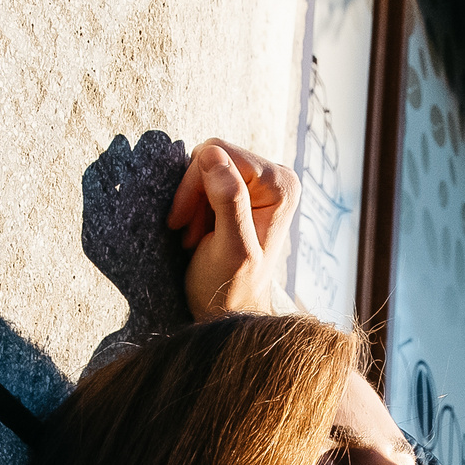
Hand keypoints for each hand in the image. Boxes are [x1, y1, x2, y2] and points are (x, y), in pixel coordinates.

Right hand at [167, 139, 297, 319]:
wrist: (229, 311)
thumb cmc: (231, 288)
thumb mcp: (229, 249)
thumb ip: (228, 201)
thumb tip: (212, 154)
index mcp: (282, 185)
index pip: (220, 154)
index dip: (193, 185)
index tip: (183, 223)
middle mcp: (278, 176)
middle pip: (213, 155)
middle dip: (192, 195)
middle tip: (188, 233)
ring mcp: (262, 182)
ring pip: (205, 166)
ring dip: (191, 202)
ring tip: (194, 236)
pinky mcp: (245, 189)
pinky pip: (205, 178)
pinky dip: (194, 204)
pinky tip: (198, 231)